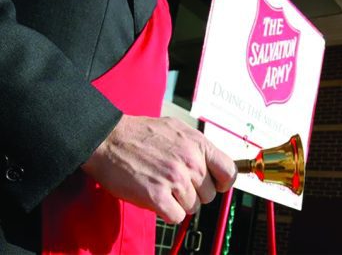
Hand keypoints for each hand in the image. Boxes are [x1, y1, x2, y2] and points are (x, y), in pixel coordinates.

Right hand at [81, 115, 236, 223]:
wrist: (108, 139)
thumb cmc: (140, 134)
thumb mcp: (177, 129)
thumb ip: (198, 147)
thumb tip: (214, 163)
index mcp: (198, 144)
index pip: (229, 172)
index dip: (222, 182)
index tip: (214, 184)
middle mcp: (190, 162)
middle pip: (209, 194)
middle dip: (193, 193)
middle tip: (174, 183)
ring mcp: (174, 179)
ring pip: (192, 207)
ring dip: (178, 202)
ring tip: (161, 186)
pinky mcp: (157, 196)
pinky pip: (176, 217)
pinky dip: (166, 212)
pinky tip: (156, 198)